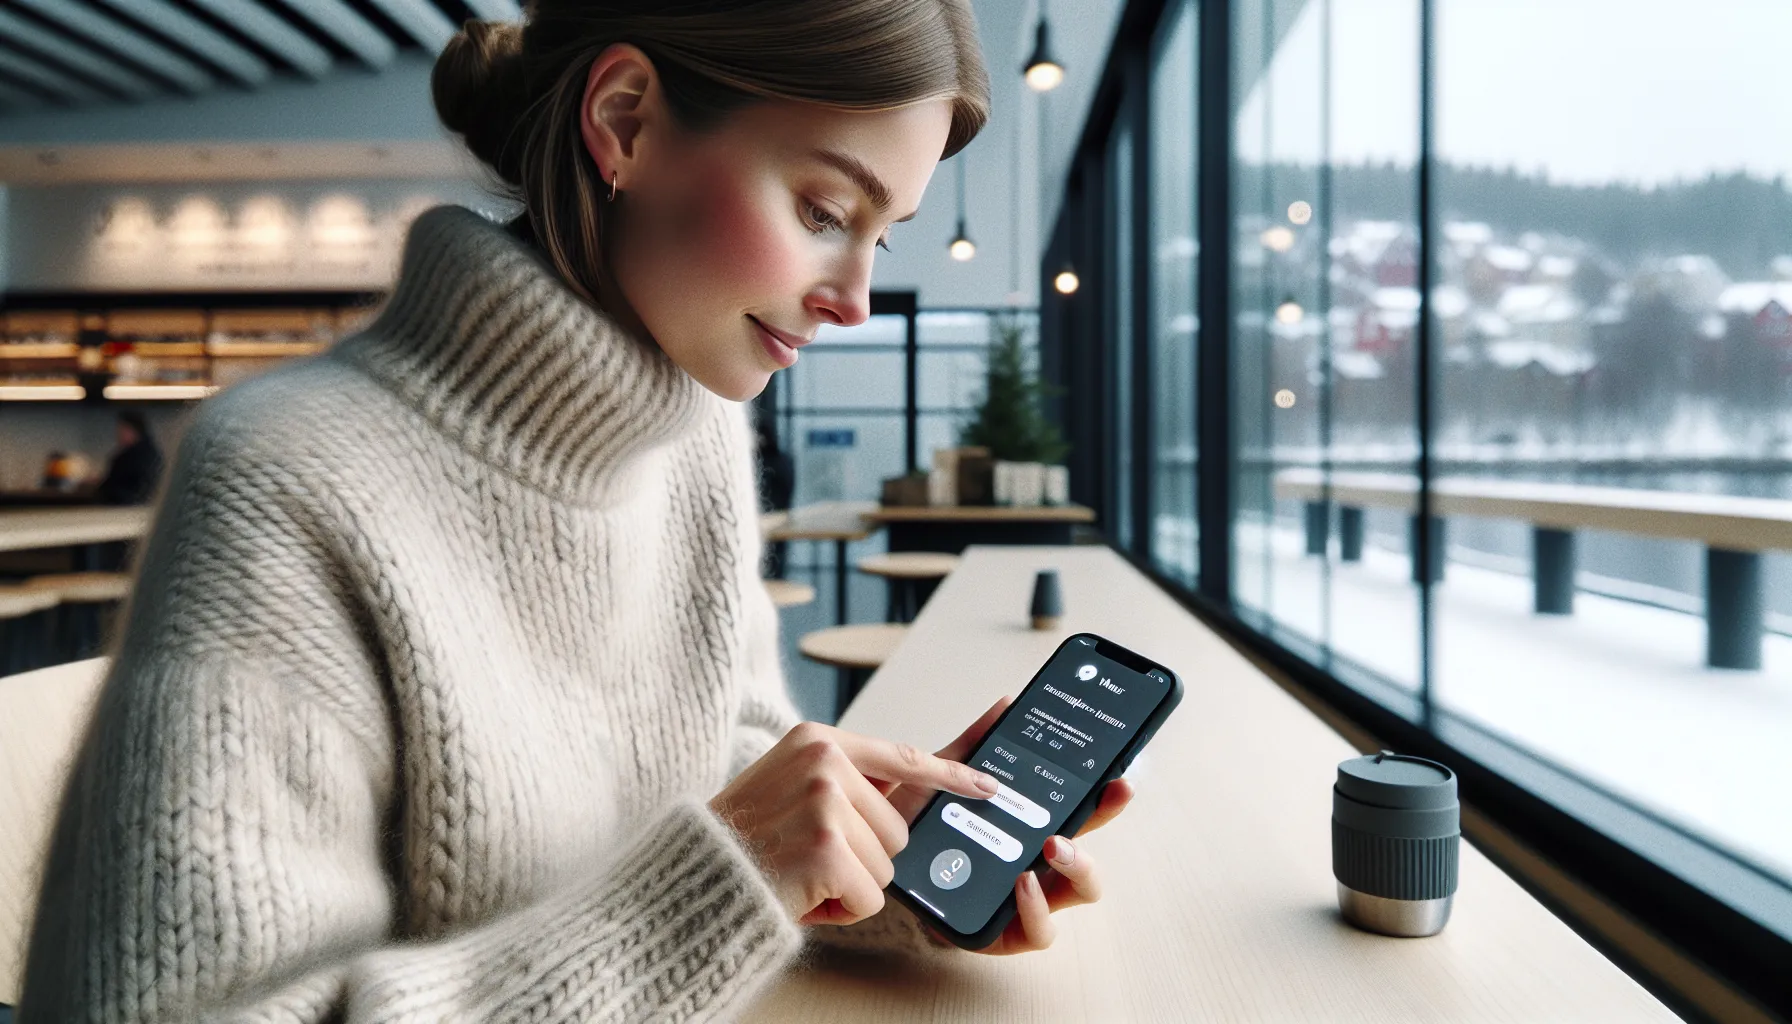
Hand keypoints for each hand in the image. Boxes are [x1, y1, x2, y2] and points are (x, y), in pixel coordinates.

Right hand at [711, 721, 1001, 926]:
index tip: (990, 785)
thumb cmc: (745, 840)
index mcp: (818, 740)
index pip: (902, 756)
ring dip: (849, 884)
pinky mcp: (827, 848)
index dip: (952, 775)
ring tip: (799, 873)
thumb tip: (910, 788)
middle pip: (897, 828)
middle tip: (806, 857)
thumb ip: (846, 783)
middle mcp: (825, 762)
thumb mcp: (791, 787)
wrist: (695, 877)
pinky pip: (868, 896)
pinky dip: (839, 910)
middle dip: (862, 857)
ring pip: (886, 865)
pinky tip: (800, 894)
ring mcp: (825, 802)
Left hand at [885, 698, 1135, 955]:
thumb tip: (1006, 705)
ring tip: (1053, 846)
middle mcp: (1036, 865)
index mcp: (1030, 828)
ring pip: (1079, 893)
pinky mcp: (1003, 933)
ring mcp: (1025, 901)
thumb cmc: (914, 827)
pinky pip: (1038, 932)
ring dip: (1077, 868)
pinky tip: (1024, 883)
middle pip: (1092, 846)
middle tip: (1092, 799)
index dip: (1106, 797)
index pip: (1080, 812)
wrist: (874, 863)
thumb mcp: (939, 780)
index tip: (1119, 778)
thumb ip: (972, 746)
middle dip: (1100, 828)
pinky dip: (1038, 910)